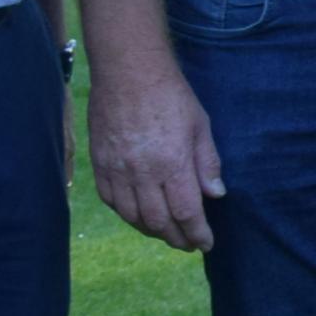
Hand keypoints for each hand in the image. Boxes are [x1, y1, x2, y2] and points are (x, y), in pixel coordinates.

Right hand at [85, 54, 227, 250]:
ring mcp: (117, 170)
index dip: (197, 234)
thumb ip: (207, 163)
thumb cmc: (170, 96)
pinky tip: (138, 214)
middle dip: (176, 238)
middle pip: (159, 222)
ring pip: (133, 216)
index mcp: (172, 163)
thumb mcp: (200, 126)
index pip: (187, 213)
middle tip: (187, 243)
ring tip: (166, 233)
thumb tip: (216, 195)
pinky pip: (111, 201)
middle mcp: (143, 173)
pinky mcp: (99, 164)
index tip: (206, 243)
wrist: (128, 72)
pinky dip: (126, 214)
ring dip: (151, 230)